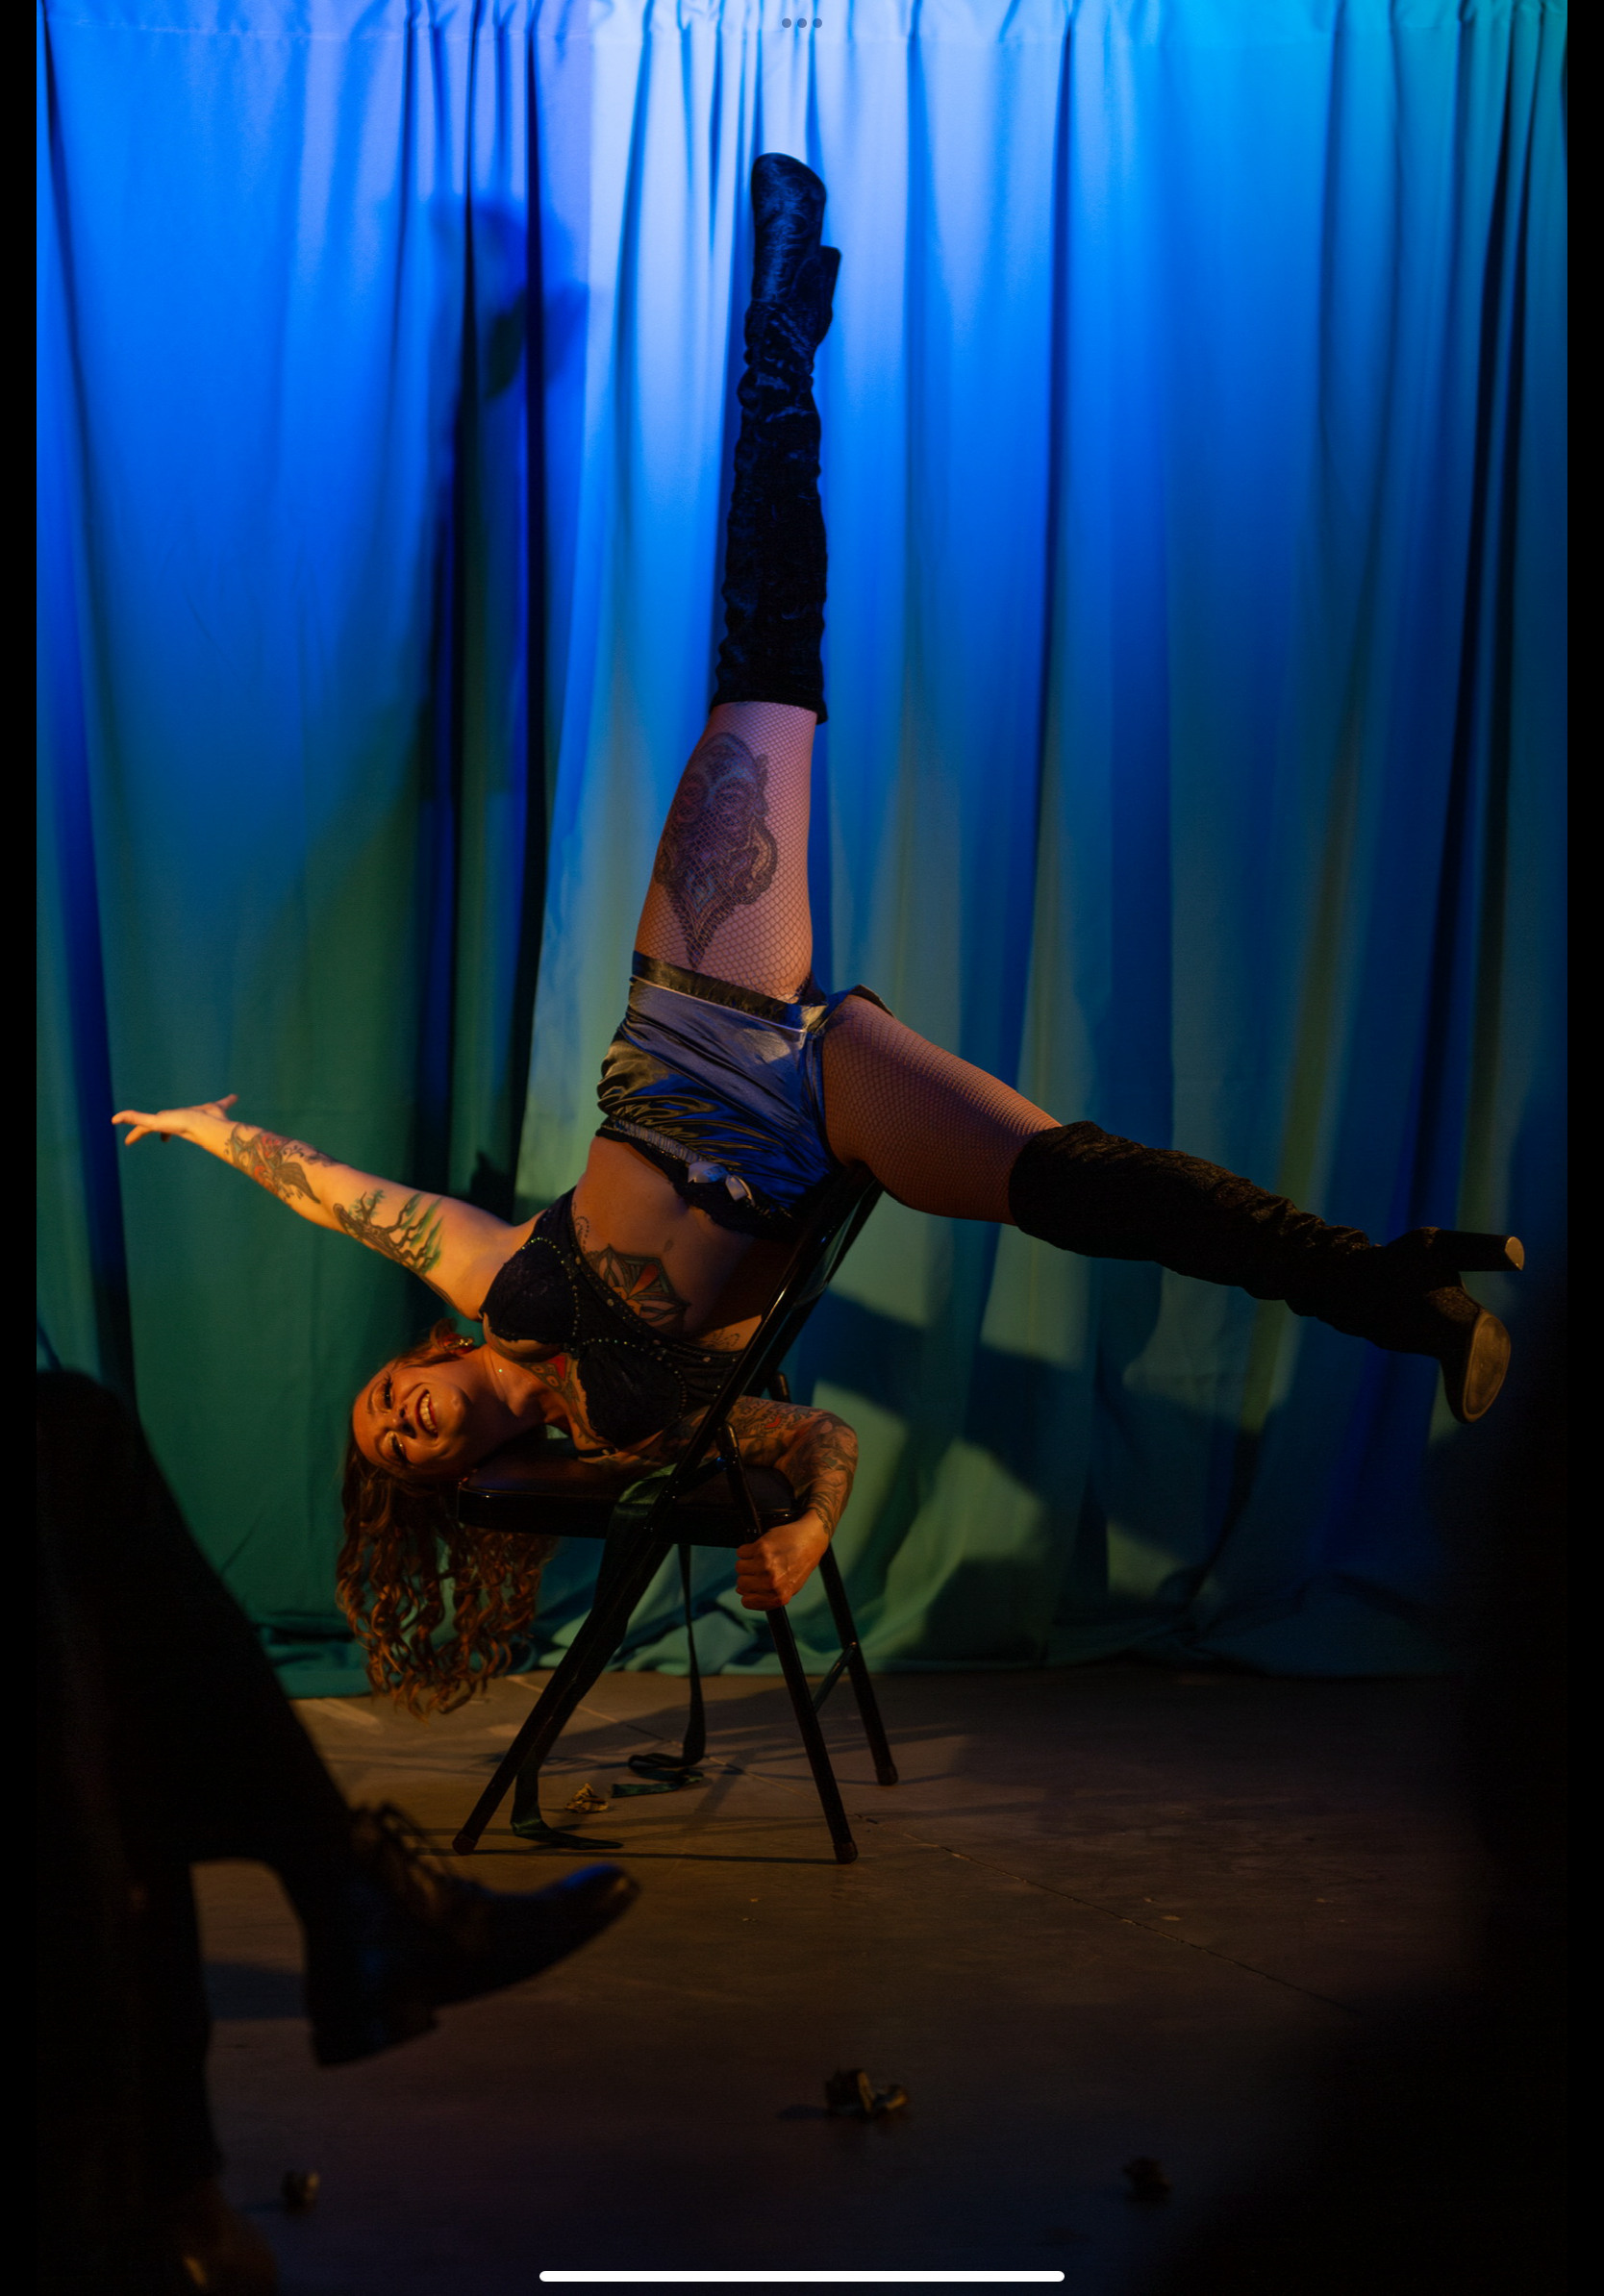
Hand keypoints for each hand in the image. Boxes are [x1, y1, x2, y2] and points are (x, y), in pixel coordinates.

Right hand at [112, 1094, 237, 1146]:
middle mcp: (171, 1123)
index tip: (164, 1141)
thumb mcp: (219, 1106)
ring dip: (132, 1124)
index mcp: (182, 1121)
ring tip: (119, 1125)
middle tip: (132, 1140)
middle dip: (143, 1131)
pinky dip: (127, 1117)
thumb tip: (236, 1096)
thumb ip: (226, 1102)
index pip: (169, 1126)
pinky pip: (138, 1118)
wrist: (209, 1127)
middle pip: (154, 1126)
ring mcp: (163, 1123)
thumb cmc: (215, 1119)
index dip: (165, 1133)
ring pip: (144, 1124)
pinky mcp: (156, 1123)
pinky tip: (115, 1119)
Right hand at [734, 1511, 831, 1610]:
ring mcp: (765, 1566)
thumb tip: (741, 1591)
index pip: (747, 1601)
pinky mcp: (761, 1549)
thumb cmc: (800, 1564)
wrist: (810, 1540)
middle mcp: (771, 1583)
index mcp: (779, 1597)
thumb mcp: (789, 1587)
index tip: (754, 1584)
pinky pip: (741, 1552)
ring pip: (739, 1567)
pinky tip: (762, 1548)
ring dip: (748, 1561)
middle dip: (749, 1575)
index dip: (749, 1592)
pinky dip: (748, 1549)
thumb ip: (766, 1594)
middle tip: (763, 1567)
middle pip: (741, 1583)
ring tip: (764, 1557)